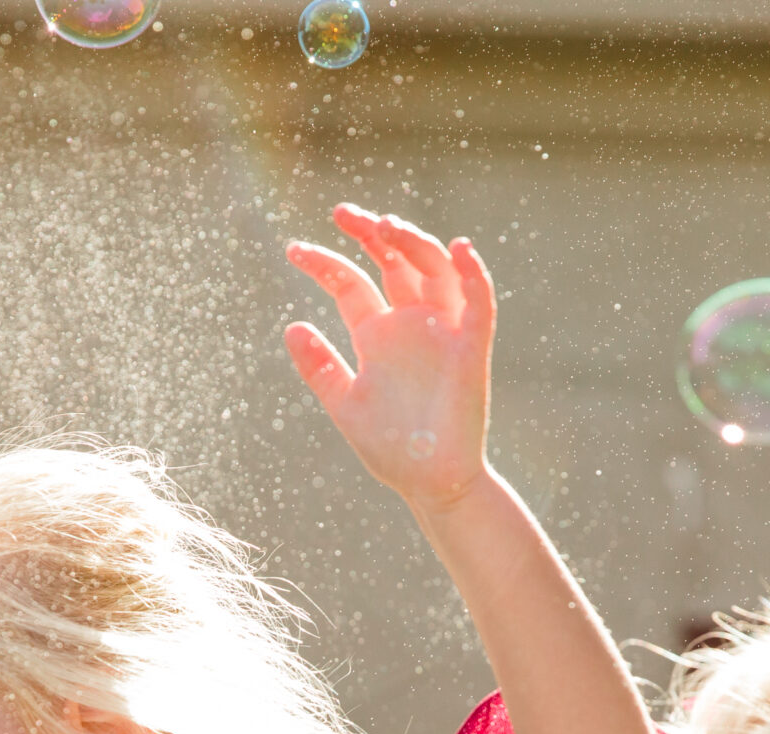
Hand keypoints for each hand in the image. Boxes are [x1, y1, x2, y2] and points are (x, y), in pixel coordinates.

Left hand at [285, 204, 493, 510]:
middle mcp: (410, 324)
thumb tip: (291, 327)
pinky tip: (459, 247)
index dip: (323, 263)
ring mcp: (442, 332)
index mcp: (377, 335)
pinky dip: (473, 273)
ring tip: (385, 225)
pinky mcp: (472, 347)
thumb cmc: (391, 449)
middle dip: (370, 233)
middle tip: (342, 213)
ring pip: (433, 269)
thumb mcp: (345, 405)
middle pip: (393, 261)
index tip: (292, 250)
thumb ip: (321, 368)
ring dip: (413, 243)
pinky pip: (478, 301)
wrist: (431, 484)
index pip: (350, 283)